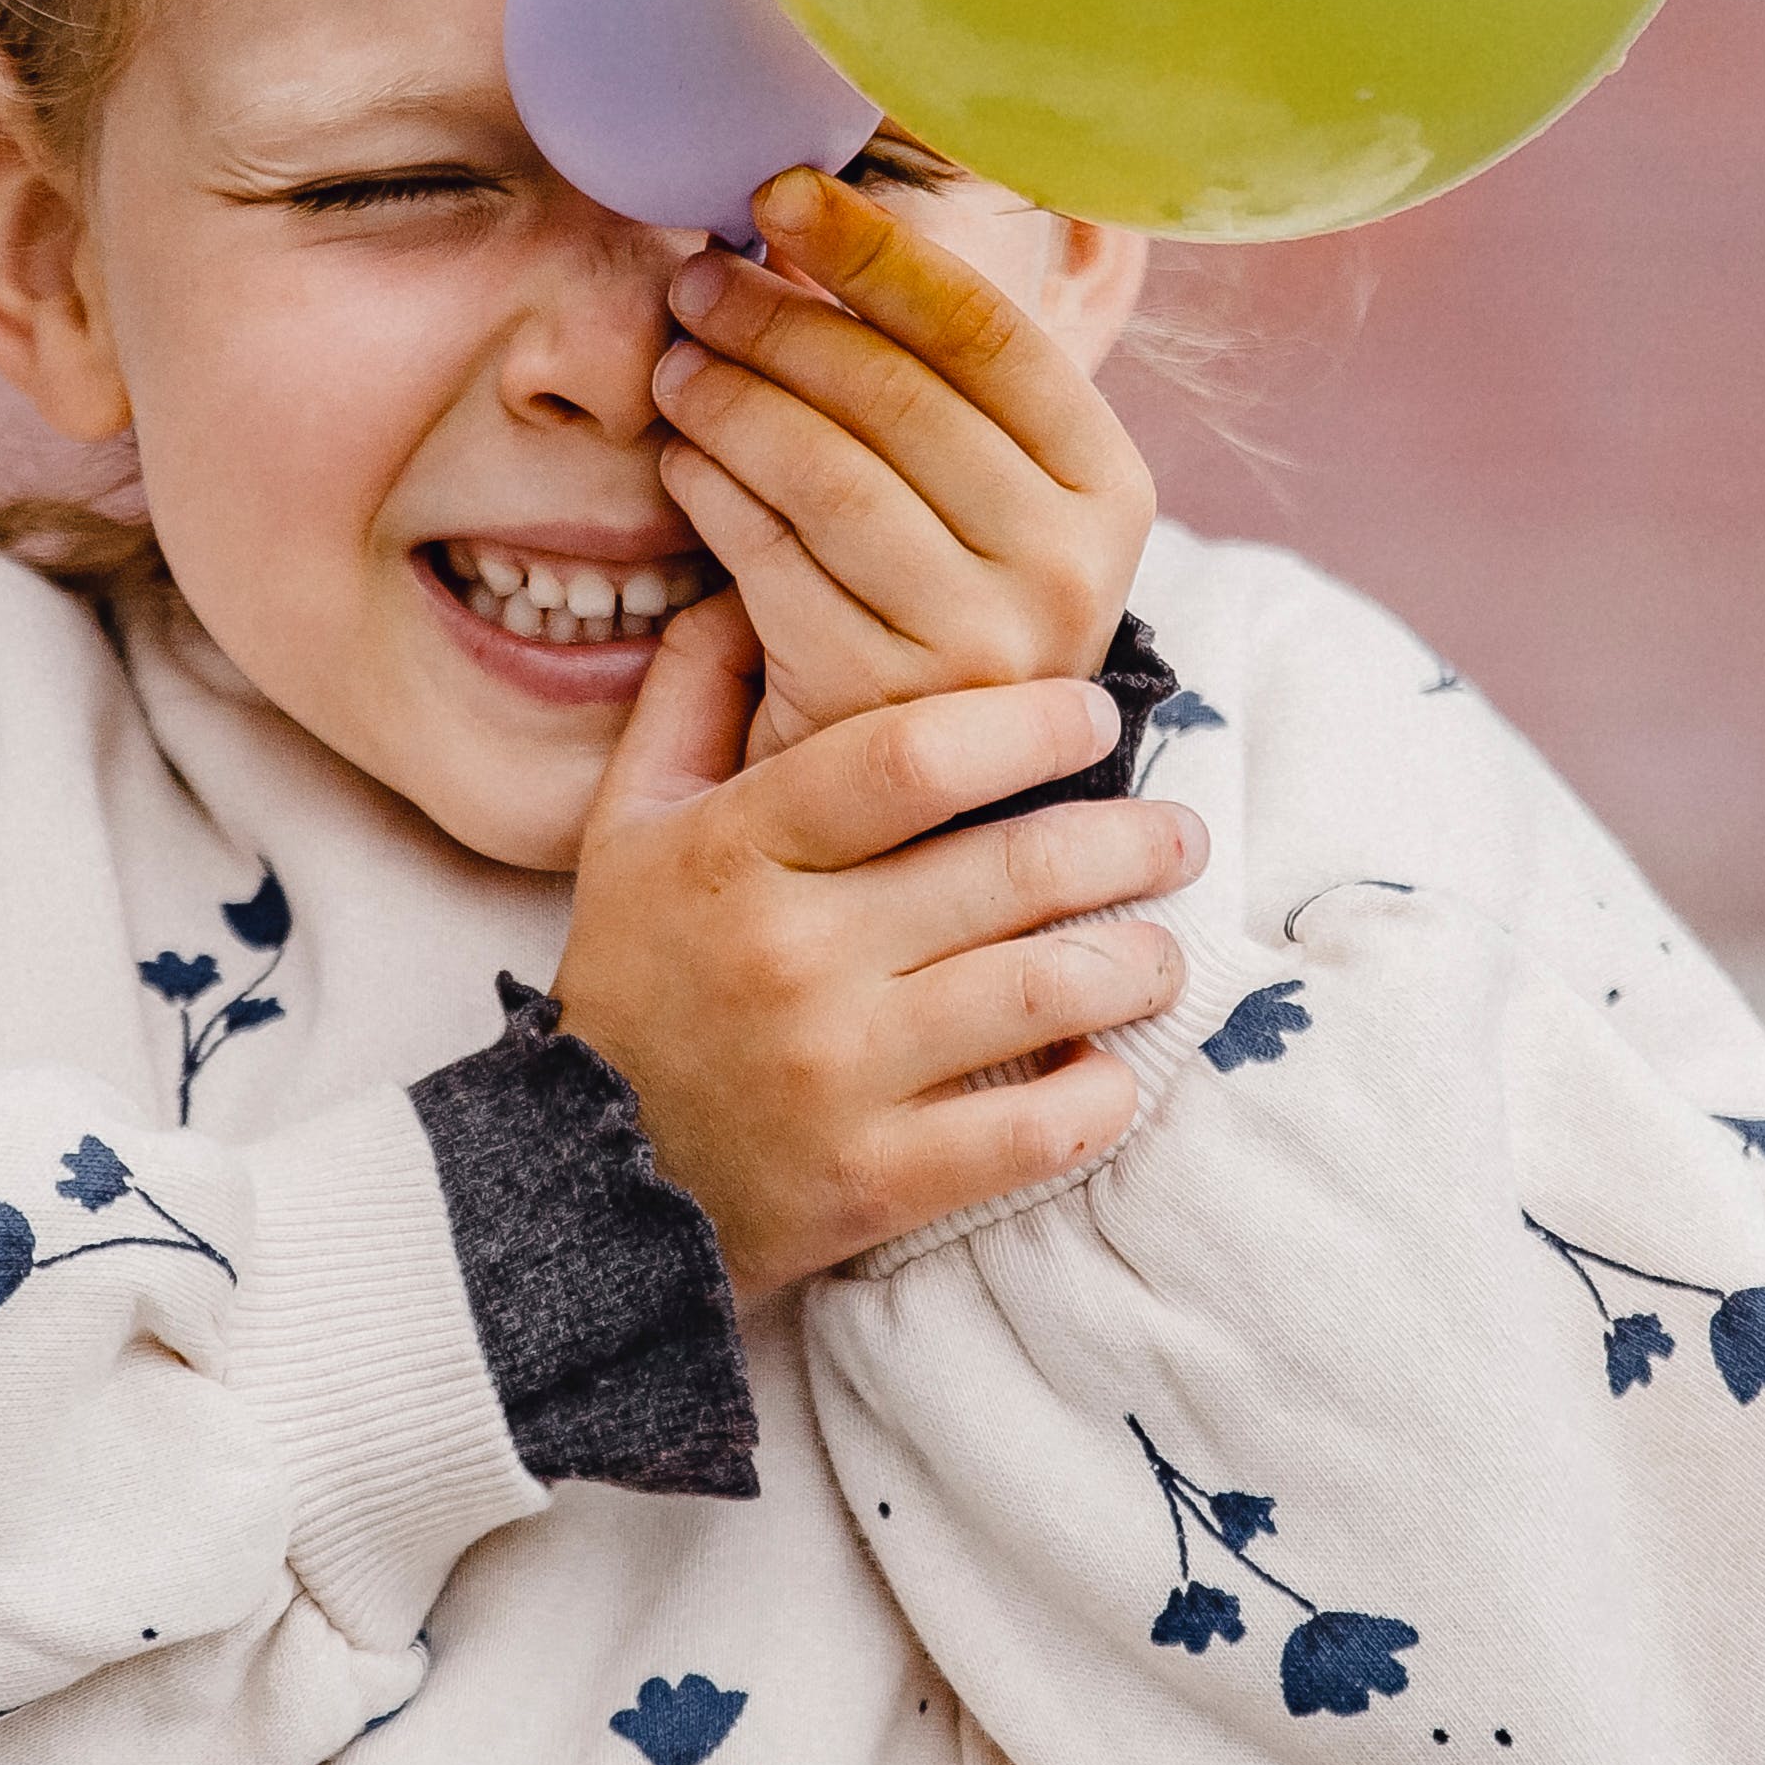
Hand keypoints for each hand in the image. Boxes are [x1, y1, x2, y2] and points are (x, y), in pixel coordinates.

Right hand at [551, 596, 1204, 1304]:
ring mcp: (834, 1075)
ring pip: (1044, 993)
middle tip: (1178, 835)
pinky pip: (1033, 1132)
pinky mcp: (871, 1183)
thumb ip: (695, 692)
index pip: (912, 756)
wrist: (586, 1179)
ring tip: (1161, 950)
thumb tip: (761, 581)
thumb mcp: (629, 822)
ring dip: (1137, 964)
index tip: (1096, 718)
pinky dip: (1101, 1096)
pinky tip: (1113, 1070)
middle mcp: (790, 955)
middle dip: (1129, 843)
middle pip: (1012, 869)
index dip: (1029, 725)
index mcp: (733, 849)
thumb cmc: (637, 976)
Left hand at [653, 165, 1157, 771]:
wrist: (925, 799)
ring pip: (827, 476)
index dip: (875, 251)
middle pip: (897, 397)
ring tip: (677, 363)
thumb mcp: (976, 488)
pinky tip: (683, 458)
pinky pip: (771, 561)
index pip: (987, 333)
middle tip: (697, 283)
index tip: (778, 194)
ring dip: (732, 400)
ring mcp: (984, 644)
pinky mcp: (885, 703)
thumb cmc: (938, 595)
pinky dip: (713, 492)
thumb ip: (929, 375)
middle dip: (777, 321)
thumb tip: (805, 214)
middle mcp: (1070, 566)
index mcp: (1111, 486)